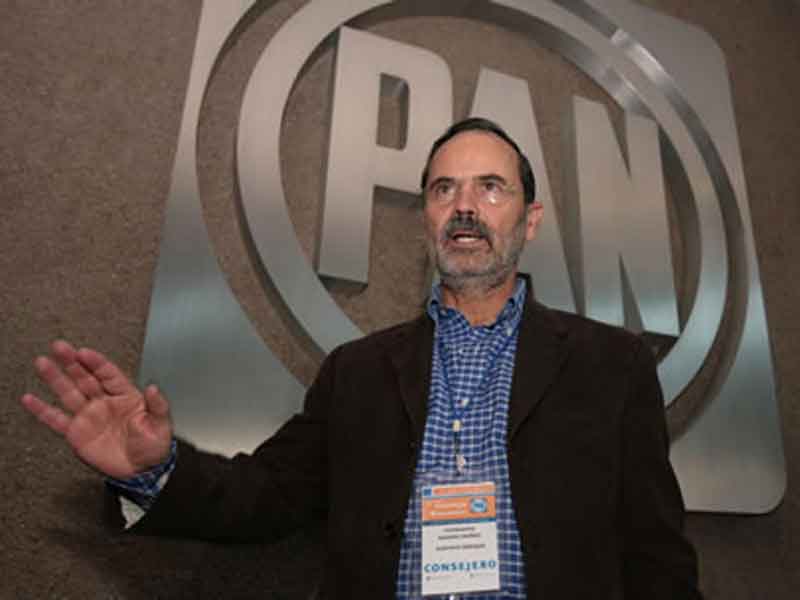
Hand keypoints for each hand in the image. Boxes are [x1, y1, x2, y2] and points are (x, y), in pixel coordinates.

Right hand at [21, 340, 173, 478]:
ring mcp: (89, 416)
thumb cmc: (153, 445)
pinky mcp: (77, 433)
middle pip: (86, 377)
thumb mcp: (161, 424)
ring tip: (43, 363)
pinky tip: (30, 399)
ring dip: (56, 378)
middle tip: (60, 347)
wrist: (141, 471)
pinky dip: (43, 410)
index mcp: (125, 395)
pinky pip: (57, 419)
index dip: (96, 362)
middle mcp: (104, 402)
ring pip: (69, 393)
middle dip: (72, 362)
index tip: (84, 352)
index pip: (108, 373)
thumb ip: (157, 405)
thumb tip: (154, 388)